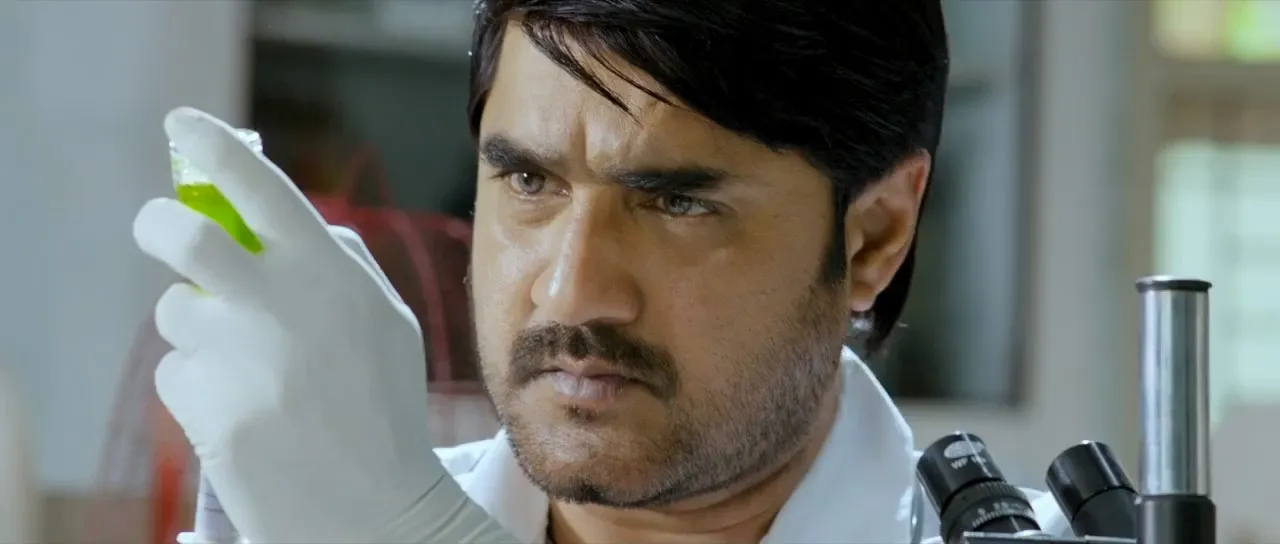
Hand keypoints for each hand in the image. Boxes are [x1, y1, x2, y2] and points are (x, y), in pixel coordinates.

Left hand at [133, 107, 510, 542]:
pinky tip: (246, 415)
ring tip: (249, 371)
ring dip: (198, 330)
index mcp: (330, 275)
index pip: (260, 186)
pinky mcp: (211, 413)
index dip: (214, 146)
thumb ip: (340, 262)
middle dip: (158, 222)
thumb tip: (280, 220)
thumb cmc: (383, 409)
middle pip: (183, 233)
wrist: (377, 512)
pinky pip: (176, 375)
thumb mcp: (385, 321)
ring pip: (176, 312)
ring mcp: (243, 361)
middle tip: (160, 229)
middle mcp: (282, 306)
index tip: (184, 125)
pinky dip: (200, 389)